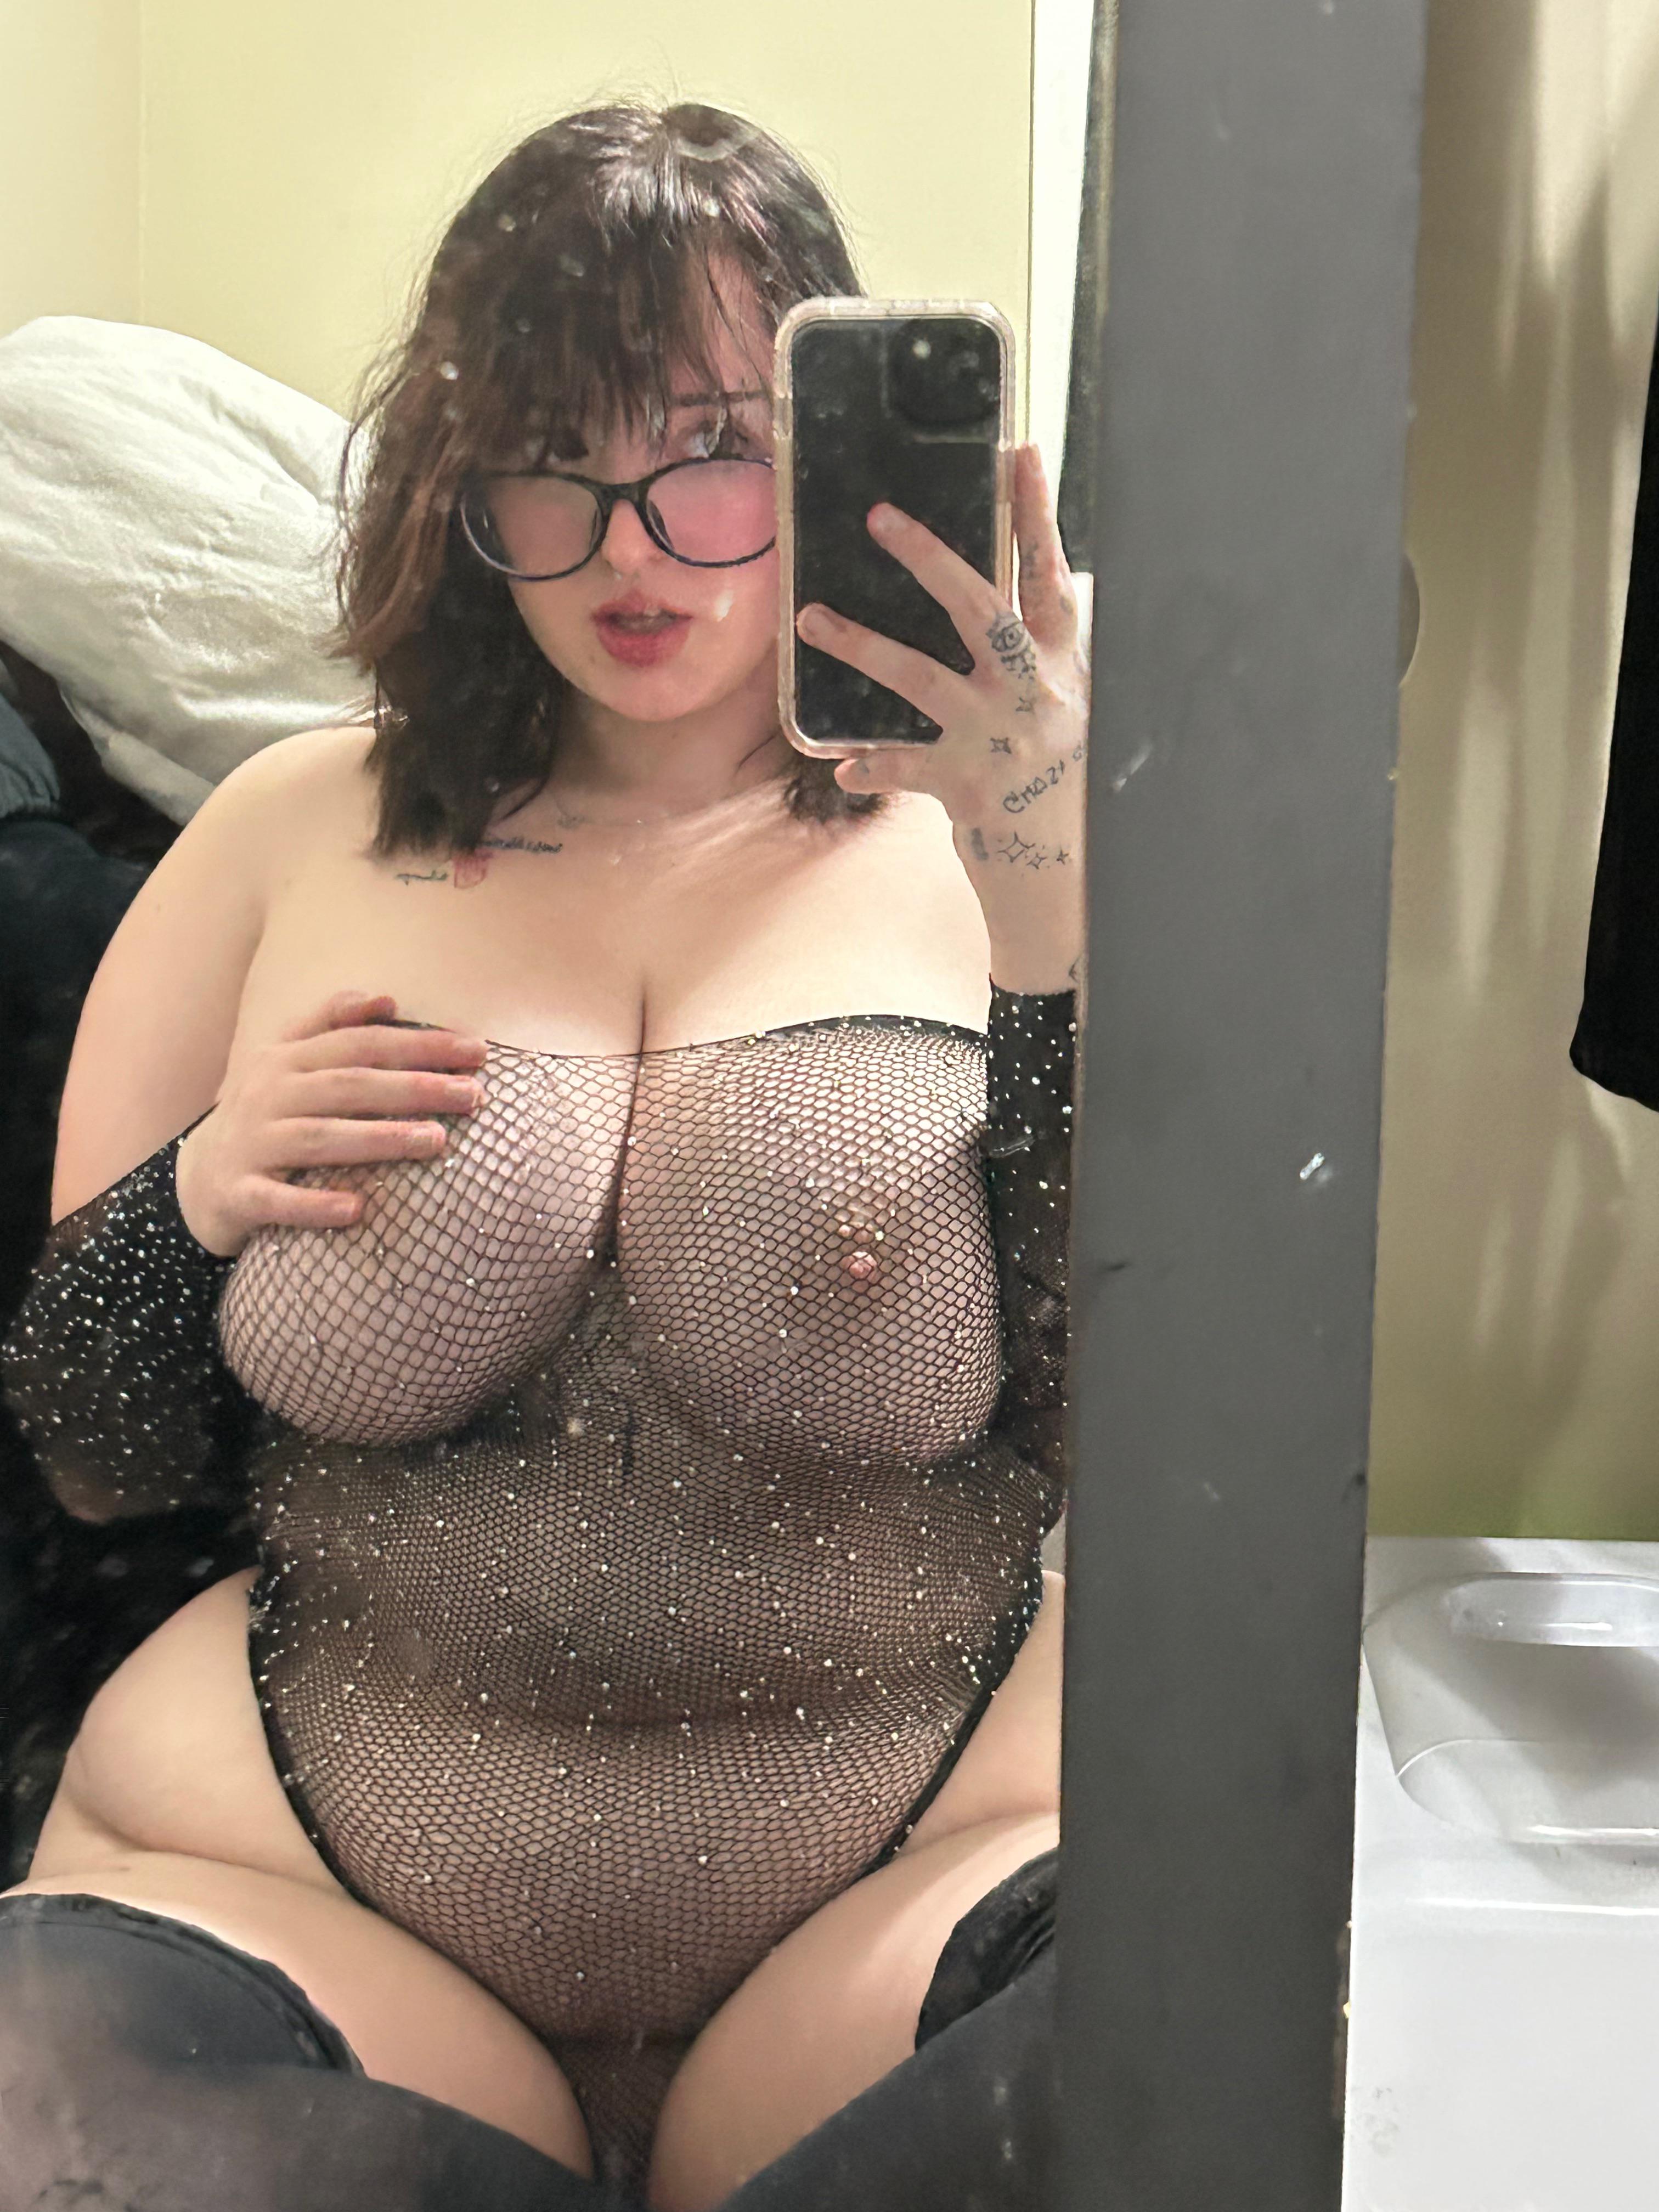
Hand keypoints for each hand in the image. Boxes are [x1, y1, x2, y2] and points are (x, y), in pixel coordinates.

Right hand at [175, 989, 487, 1256]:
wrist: (199, 1177)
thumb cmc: (266, 1115)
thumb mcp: (288, 1061)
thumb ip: (331, 1024)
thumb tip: (386, 998)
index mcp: (286, 1058)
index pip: (361, 1043)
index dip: (419, 1043)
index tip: (476, 1050)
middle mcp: (267, 1094)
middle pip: (349, 1085)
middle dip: (415, 1087)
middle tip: (473, 1095)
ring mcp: (251, 1144)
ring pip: (320, 1138)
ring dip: (380, 1138)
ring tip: (436, 1140)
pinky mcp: (239, 1193)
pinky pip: (278, 1200)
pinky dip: (315, 1204)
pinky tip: (357, 1210)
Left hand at [793, 444, 1086, 990]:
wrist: (1067, 873)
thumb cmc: (1058, 783)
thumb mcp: (1063, 710)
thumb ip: (1040, 658)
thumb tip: (1020, 601)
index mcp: (1062, 665)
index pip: (1050, 576)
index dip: (1037, 514)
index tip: (1019, 452)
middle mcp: (1034, 692)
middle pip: (981, 607)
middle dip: (930, 557)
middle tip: (880, 516)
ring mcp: (1000, 737)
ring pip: (921, 676)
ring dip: (860, 645)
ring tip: (809, 619)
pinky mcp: (969, 786)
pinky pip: (905, 766)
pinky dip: (873, 765)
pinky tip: (840, 768)